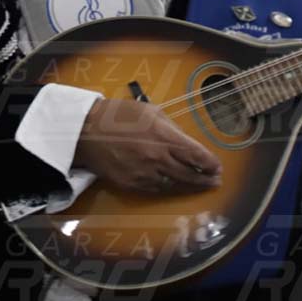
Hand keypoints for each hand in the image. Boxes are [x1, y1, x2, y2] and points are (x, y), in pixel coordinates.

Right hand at [74, 98, 221, 193]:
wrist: (84, 132)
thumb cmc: (115, 116)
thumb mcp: (147, 111)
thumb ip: (168, 125)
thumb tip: (182, 139)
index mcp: (163, 136)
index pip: (197, 155)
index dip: (211, 163)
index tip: (217, 167)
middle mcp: (157, 157)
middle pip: (190, 174)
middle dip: (206, 179)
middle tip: (214, 181)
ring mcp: (144, 173)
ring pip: (175, 185)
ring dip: (189, 185)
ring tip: (198, 184)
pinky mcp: (132, 184)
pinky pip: (156, 189)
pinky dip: (168, 187)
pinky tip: (174, 184)